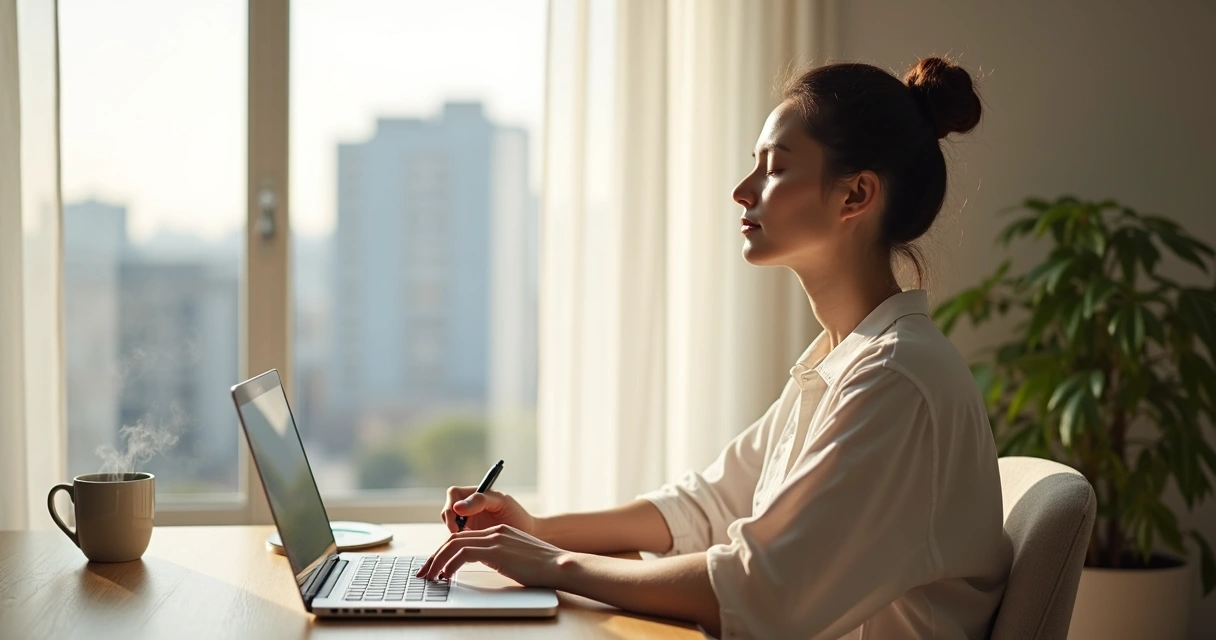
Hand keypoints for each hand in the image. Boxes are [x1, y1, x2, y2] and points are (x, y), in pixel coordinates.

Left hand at [416, 523, 566, 586]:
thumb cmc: (542, 567)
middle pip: (454, 538)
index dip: (444, 551)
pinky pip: (463, 554)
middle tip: (424, 572)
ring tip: (430, 577)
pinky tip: (447, 576)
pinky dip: (451, 564)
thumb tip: (481, 564)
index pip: (463, 537)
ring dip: (438, 561)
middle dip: (435, 556)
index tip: (434, 566)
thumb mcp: (515, 558)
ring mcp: (495, 539)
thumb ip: (497, 556)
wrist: (559, 565)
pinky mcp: (496, 550)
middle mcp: (494, 532)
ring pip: (454, 544)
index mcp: (498, 532)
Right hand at [440, 486, 536, 534]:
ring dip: (452, 534)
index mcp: (475, 494)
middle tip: (458, 535)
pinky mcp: (469, 536)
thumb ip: (481, 500)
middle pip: (447, 510)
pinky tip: (466, 549)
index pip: (453, 494)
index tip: (458, 522)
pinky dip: (456, 543)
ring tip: (464, 542)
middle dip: (449, 522)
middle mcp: (468, 507)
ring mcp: (467, 522)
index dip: (451, 507)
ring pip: (449, 525)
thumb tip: (457, 506)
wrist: (526, 534)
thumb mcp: (501, 502)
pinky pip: (456, 539)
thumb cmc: (516, 514)